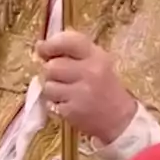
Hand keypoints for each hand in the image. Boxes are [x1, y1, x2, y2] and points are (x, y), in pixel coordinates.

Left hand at [36, 30, 137, 144]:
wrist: (120, 119)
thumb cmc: (105, 87)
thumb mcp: (97, 62)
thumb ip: (72, 51)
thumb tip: (39, 46)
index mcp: (96, 56)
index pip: (68, 41)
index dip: (50, 44)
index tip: (42, 50)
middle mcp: (89, 72)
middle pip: (52, 66)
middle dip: (51, 72)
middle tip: (60, 77)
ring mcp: (80, 93)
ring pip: (48, 86)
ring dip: (52, 89)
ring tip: (66, 92)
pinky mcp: (72, 112)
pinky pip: (50, 104)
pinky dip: (55, 104)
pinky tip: (68, 104)